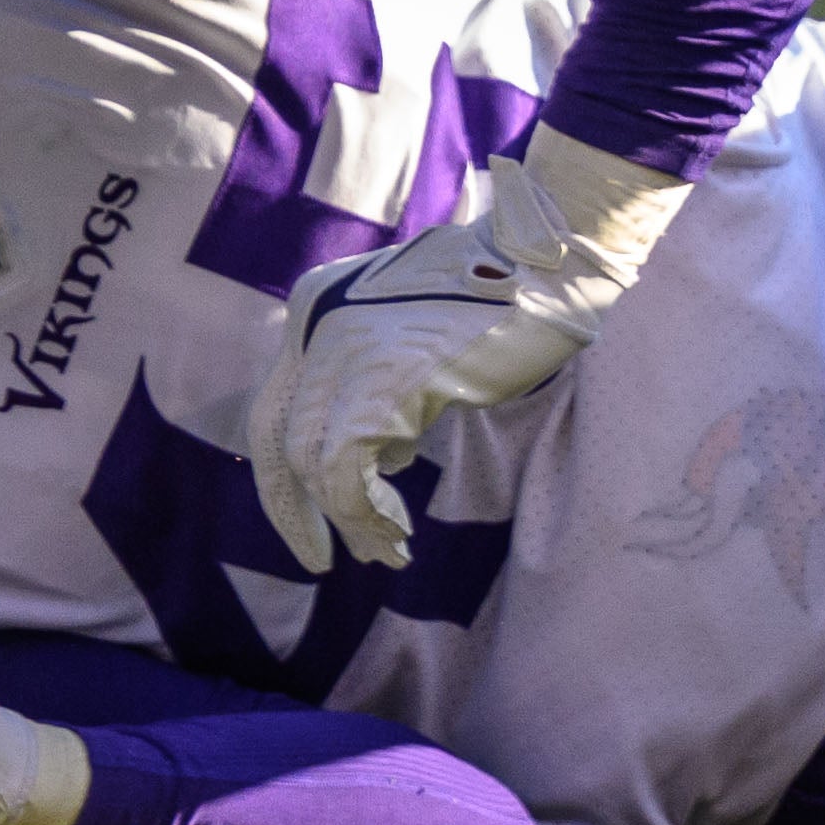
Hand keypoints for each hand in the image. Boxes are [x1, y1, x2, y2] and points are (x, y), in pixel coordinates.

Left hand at [241, 122, 688, 572]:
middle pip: (275, 435)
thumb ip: (382, 387)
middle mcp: (314, 321)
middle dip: (294, 509)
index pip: (277, 408)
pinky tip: (396, 530)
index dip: (286, 479)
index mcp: (315, 306)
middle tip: (323, 562)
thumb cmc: (500, 305)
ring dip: (351, 519)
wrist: (550, 263)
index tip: (312, 529)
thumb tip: (379, 461)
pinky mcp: (384, 375)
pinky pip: (345, 466)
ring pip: (311, 460)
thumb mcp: (416, 343)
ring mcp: (345, 346)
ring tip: (390, 551)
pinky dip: (365, 510)